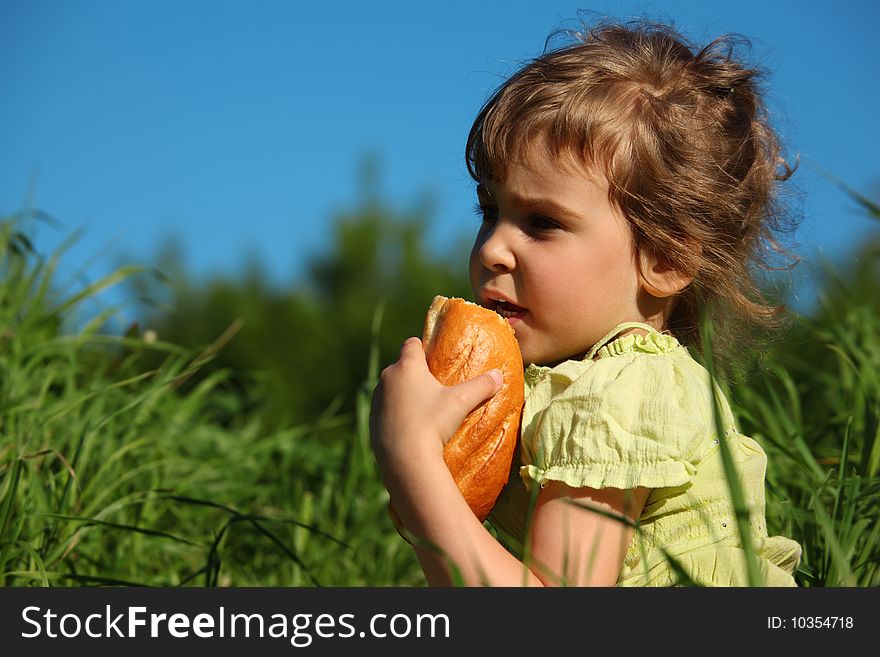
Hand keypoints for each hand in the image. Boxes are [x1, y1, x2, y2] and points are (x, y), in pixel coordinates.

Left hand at [369, 337, 502, 470]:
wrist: (405, 460)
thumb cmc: (433, 423)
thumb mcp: (462, 402)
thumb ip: (481, 386)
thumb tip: (499, 375)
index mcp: (407, 366)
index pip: (411, 344)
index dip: (421, 347)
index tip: (431, 356)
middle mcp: (387, 377)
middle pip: (401, 366)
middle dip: (415, 373)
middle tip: (433, 387)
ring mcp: (376, 399)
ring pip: (391, 389)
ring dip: (403, 394)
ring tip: (422, 409)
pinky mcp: (371, 420)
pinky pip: (385, 410)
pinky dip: (395, 414)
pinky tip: (410, 427)